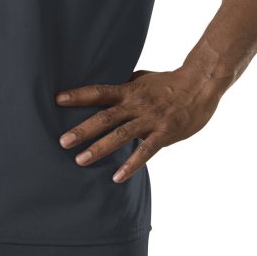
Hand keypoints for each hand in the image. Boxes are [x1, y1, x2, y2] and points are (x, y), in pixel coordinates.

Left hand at [55, 67, 222, 182]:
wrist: (199, 84)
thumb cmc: (168, 82)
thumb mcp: (142, 78)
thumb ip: (123, 86)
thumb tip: (103, 91)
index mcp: (128, 90)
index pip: (98, 91)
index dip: (78, 95)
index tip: (57, 100)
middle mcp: (135, 104)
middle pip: (105, 117)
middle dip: (82, 130)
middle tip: (61, 141)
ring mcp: (150, 119)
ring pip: (121, 135)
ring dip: (100, 148)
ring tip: (80, 160)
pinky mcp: (164, 133)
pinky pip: (146, 151)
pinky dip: (131, 164)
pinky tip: (117, 177)